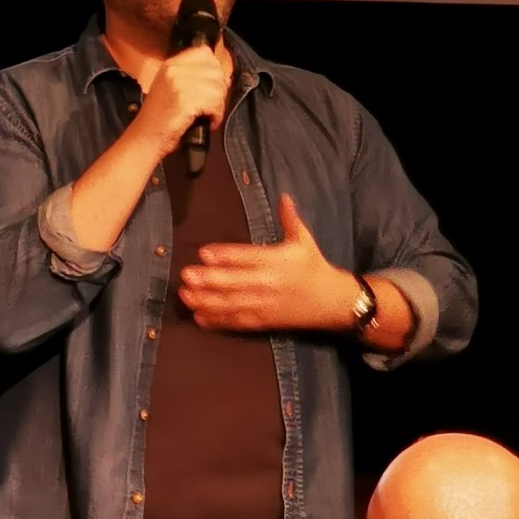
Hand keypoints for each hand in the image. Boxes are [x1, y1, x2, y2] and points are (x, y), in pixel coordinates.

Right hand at [134, 46, 228, 159]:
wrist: (145, 138)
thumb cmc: (159, 120)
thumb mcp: (172, 90)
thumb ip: (195, 79)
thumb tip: (224, 79)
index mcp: (170, 64)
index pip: (204, 53)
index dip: (214, 70)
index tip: (212, 86)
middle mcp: (174, 70)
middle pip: (215, 69)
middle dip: (219, 89)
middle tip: (213, 104)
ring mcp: (178, 83)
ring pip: (217, 87)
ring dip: (218, 104)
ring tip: (210, 115)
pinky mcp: (184, 100)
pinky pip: (214, 102)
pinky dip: (216, 115)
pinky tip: (209, 121)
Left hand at [178, 194, 355, 331]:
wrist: (333, 302)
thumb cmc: (314, 267)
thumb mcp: (304, 240)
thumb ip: (290, 218)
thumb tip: (283, 196)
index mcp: (276, 260)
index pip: (246, 257)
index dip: (225, 255)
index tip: (203, 252)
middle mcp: (268, 283)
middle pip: (235, 282)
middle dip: (209, 280)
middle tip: (185, 275)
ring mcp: (265, 305)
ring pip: (232, 304)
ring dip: (207, 301)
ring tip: (185, 296)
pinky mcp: (264, 322)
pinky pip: (238, 323)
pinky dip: (218, 321)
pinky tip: (199, 318)